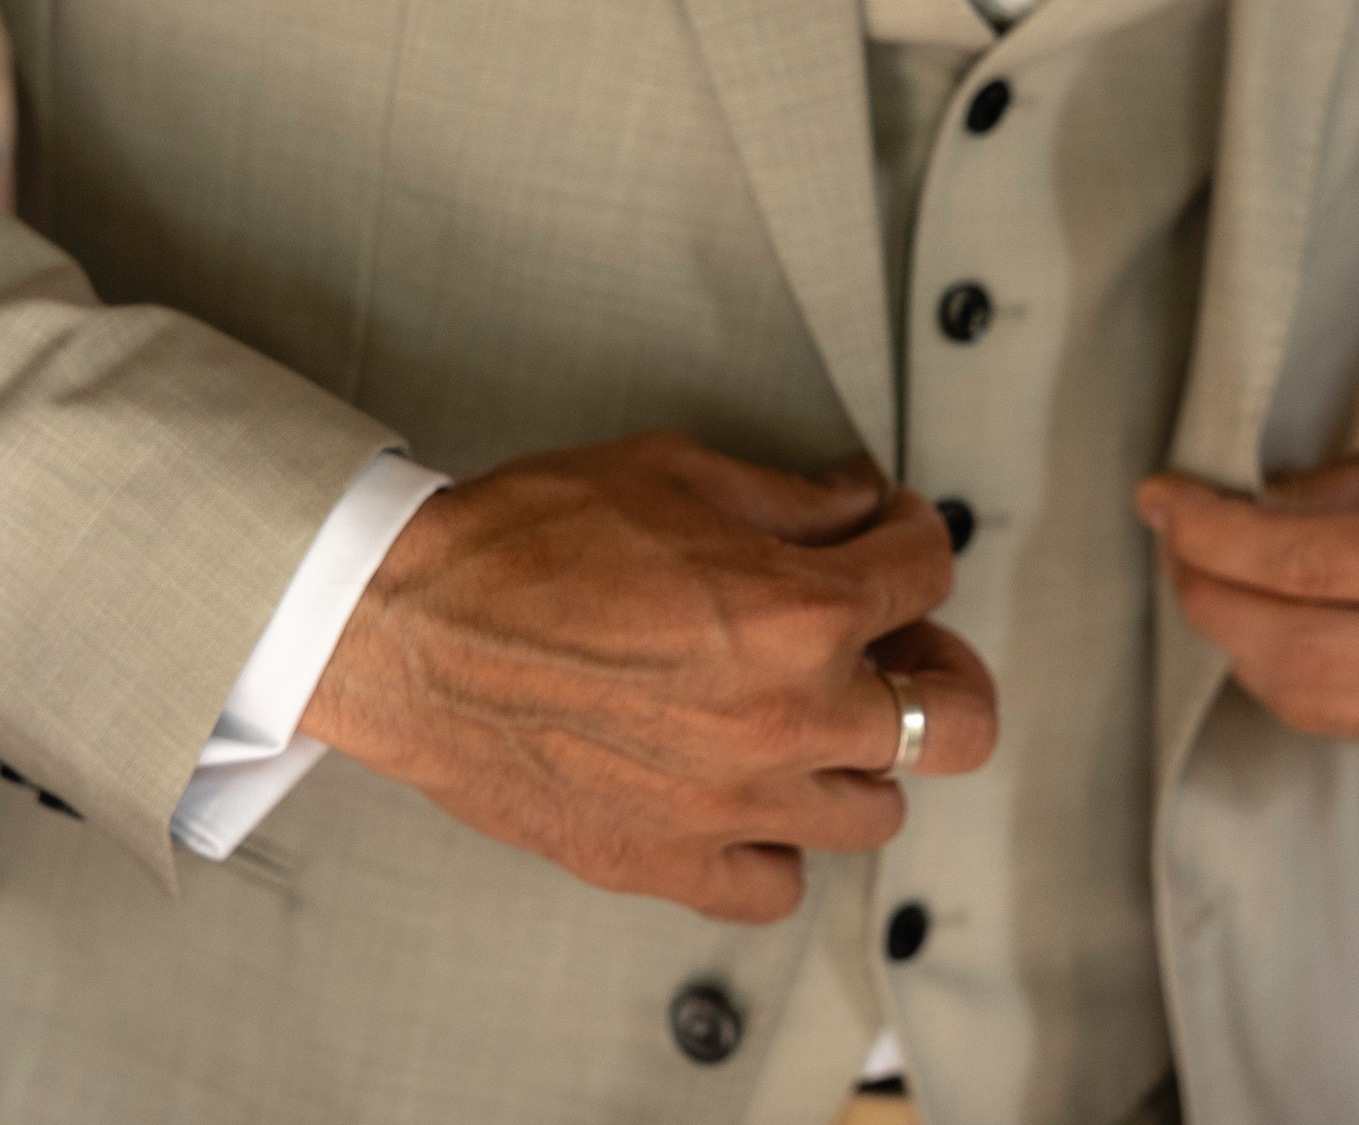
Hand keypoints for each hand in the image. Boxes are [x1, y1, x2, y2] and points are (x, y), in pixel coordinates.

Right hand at [301, 432, 997, 922]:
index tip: (888, 529)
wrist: (405, 631)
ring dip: (861, 754)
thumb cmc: (523, 543)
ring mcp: (733, 804)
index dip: (912, 532)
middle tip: (903, 640)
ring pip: (876, 810)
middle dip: (941, 666)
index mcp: (801, 613)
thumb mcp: (672, 473)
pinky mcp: (668, 861)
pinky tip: (750, 793)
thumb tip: (856, 500)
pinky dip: (778, 844)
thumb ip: (789, 497)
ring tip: (816, 712)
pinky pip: (777, 885)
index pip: (926, 570)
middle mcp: (788, 719)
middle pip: (953, 721)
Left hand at [1136, 419, 1358, 764]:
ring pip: (1300, 697)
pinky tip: (1273, 617)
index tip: (1159, 497)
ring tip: (1213, 571)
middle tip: (1174, 535)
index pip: (1305, 565)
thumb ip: (1333, 490)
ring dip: (1234, 637)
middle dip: (1205, 591)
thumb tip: (1223, 513)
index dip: (1210, 532)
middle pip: (1288, 647)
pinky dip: (1285, 670)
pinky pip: (1337, 719)